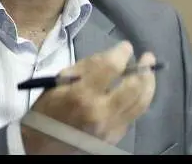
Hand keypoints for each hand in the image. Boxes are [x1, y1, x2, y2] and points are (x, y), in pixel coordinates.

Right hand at [20, 40, 156, 153]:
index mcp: (82, 95)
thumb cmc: (46, 109)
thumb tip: (110, 57)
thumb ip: (86, 68)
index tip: (126, 46)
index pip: (111, 68)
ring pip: (141, 104)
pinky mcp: (115, 137)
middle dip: (144, 69)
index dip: (121, 53)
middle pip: (134, 88)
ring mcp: (111, 127)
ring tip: (149, 73)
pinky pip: (133, 115)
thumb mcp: (60, 82)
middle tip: (147, 58)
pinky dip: (138, 100)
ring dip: (148, 85)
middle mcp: (101, 112)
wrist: (41, 145)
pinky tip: (136, 92)